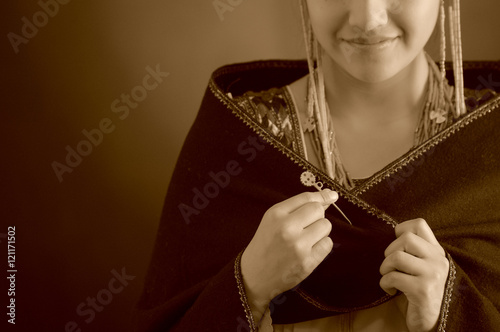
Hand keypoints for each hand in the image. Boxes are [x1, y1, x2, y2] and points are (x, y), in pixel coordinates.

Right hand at [241, 190, 337, 319]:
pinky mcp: (307, 262)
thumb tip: (329, 196)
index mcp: (276, 214)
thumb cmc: (266, 244)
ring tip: (307, 238)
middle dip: (318, 216)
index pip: (306, 198)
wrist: (254, 275)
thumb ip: (298, 207)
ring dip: (320, 231)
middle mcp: (287, 227)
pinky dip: (322, 245)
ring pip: (326, 226)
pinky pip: (327, 244)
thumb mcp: (273, 220)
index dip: (322, 196)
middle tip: (307, 226)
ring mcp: (298, 246)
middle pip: (318, 210)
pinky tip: (310, 250)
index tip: (332, 196)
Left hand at [379, 218, 449, 331]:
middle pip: (405, 238)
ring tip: (389, 277)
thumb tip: (392, 233)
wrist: (429, 321)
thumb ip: (413, 250)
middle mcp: (438, 260)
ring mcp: (432, 275)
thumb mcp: (420, 266)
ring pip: (397, 257)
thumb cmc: (417, 291)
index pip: (419, 224)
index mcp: (436, 251)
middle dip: (390, 252)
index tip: (397, 246)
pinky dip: (385, 284)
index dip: (401, 230)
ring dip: (385, 268)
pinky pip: (393, 277)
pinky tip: (391, 290)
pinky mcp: (423, 290)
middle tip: (391, 267)